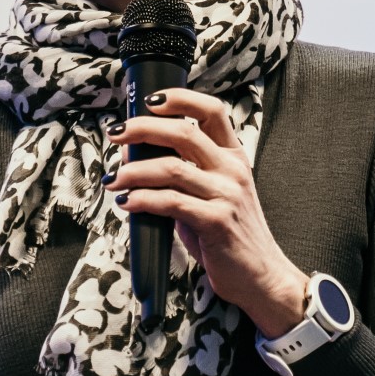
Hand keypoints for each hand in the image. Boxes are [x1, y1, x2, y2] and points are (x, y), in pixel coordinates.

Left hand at [107, 88, 308, 338]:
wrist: (260, 276)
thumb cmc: (229, 236)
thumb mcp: (211, 195)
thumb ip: (182, 174)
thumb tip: (134, 157)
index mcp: (233, 157)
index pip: (211, 110)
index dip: (179, 98)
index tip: (148, 101)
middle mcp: (232, 169)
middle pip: (183, 132)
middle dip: (142, 129)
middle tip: (115, 135)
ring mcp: (226, 194)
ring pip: (171, 167)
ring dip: (134, 172)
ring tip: (114, 180)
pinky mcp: (216, 221)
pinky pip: (171, 202)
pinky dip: (143, 200)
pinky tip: (127, 203)